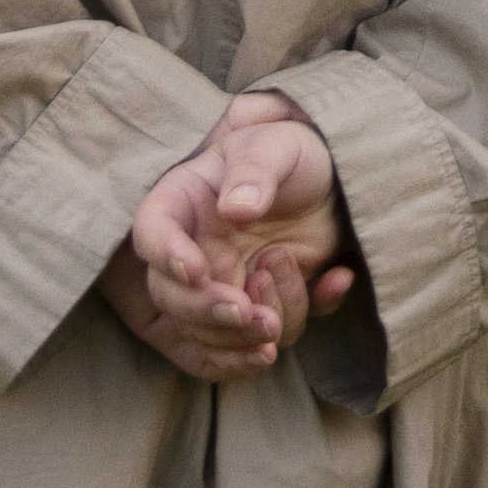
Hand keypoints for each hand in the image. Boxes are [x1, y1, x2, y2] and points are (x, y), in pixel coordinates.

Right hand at [103, 94, 351, 381]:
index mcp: (182, 205)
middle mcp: (195, 255)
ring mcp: (227, 287)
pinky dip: (300, 320)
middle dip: (209, 316)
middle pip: (173, 301)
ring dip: (250, 330)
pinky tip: (336, 279)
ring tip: (288, 266)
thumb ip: (254, 171)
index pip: (152, 233)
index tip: (195, 270)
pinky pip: (264, 340)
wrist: (330, 184)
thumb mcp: (275, 146)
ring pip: (216, 334)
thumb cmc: (290, 155)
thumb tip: (236, 208)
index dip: (166, 256)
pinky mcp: (265, 309)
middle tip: (250, 313)